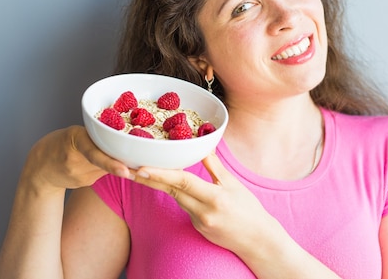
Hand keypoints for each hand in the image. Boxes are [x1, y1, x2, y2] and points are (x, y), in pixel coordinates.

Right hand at [23, 125, 131, 192]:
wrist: (40, 168)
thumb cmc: (62, 144)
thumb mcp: (76, 134)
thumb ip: (96, 137)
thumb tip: (126, 143)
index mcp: (75, 137)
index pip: (94, 153)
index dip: (111, 163)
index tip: (126, 172)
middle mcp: (74, 158)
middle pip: (106, 161)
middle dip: (123, 162)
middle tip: (141, 166)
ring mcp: (78, 174)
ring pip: (107, 169)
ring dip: (117, 164)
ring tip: (116, 159)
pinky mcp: (83, 182)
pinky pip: (103, 174)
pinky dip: (108, 169)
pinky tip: (101, 165)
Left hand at [131, 153, 278, 253]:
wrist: (257, 240)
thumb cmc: (249, 210)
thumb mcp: (234, 185)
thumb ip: (215, 167)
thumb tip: (204, 146)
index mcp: (215, 197)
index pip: (183, 182)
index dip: (161, 174)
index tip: (142, 168)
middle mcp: (204, 212)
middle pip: (172, 191)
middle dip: (150, 179)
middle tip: (130, 168)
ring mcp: (199, 222)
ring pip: (176, 198)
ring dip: (161, 185)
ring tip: (142, 172)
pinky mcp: (198, 228)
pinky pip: (184, 207)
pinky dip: (178, 195)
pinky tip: (170, 186)